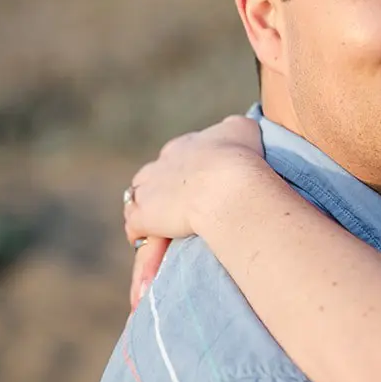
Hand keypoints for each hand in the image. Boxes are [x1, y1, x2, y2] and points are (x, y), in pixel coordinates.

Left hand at [122, 115, 266, 304]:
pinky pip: (136, 230)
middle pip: (155, 180)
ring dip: (152, 218)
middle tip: (184, 215)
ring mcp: (149, 189)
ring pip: (141, 203)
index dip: (188, 176)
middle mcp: (162, 162)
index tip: (200, 190)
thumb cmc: (243, 157)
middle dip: (166, 195)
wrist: (227, 181)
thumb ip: (236, 130)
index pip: (178, 159)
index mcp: (186, 145)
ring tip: (166, 237)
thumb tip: (239, 130)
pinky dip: (143, 242)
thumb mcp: (244, 129)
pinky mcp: (143, 215)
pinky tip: (154, 252)